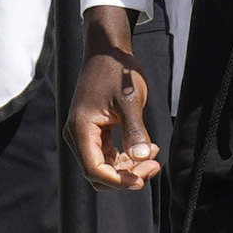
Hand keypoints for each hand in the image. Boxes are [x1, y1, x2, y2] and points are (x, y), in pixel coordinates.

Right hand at [68, 8, 161, 190]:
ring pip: (105, 167)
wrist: (108, 53)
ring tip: (154, 157)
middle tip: (153, 166)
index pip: (94, 169)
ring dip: (129, 168)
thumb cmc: (117, 72)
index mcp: (82, 129)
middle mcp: (79, 135)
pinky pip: (109, 155)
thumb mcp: (130, 100)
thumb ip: (135, 130)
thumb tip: (141, 157)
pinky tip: (148, 149)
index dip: (118, 180)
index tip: (142, 179)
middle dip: (126, 176)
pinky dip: (127, 158)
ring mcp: (86, 135)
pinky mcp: (96, 133)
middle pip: (98, 173)